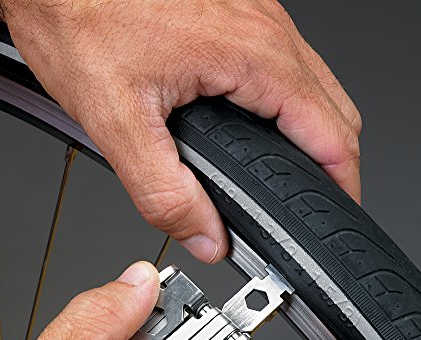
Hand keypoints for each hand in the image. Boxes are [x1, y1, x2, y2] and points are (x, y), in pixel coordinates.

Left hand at [0, 0, 361, 261]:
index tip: (337, 207)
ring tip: (288, 170)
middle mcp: (263, 28)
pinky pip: (282, 64)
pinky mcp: (236, 13)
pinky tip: (258, 123)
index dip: (341, 180)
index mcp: (250, 55)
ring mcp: (253, 14)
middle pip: (332, 107)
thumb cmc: (78, 18)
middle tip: (315, 196)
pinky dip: (286, 102)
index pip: (329, 131)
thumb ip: (165, 192)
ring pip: (312, 83)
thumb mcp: (117, 120)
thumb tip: (205, 236)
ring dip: (310, 130)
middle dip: (333, 159)